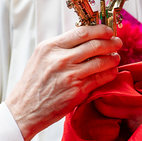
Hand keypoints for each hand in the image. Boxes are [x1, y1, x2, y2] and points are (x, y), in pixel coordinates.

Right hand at [6, 25, 121, 140]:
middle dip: (111, 43)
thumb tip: (84, 40)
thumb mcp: (40, 58)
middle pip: (95, 45)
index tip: (107, 31)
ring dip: (112, 59)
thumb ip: (60, 48)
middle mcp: (60, 59)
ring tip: (116, 58)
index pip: (82, 32)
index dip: (99, 30)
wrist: (24, 110)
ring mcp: (70, 75)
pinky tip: (112, 71)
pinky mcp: (77, 91)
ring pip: (101, 62)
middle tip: (117, 43)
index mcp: (50, 47)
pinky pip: (100, 78)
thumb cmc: (32, 85)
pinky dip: (110, 73)